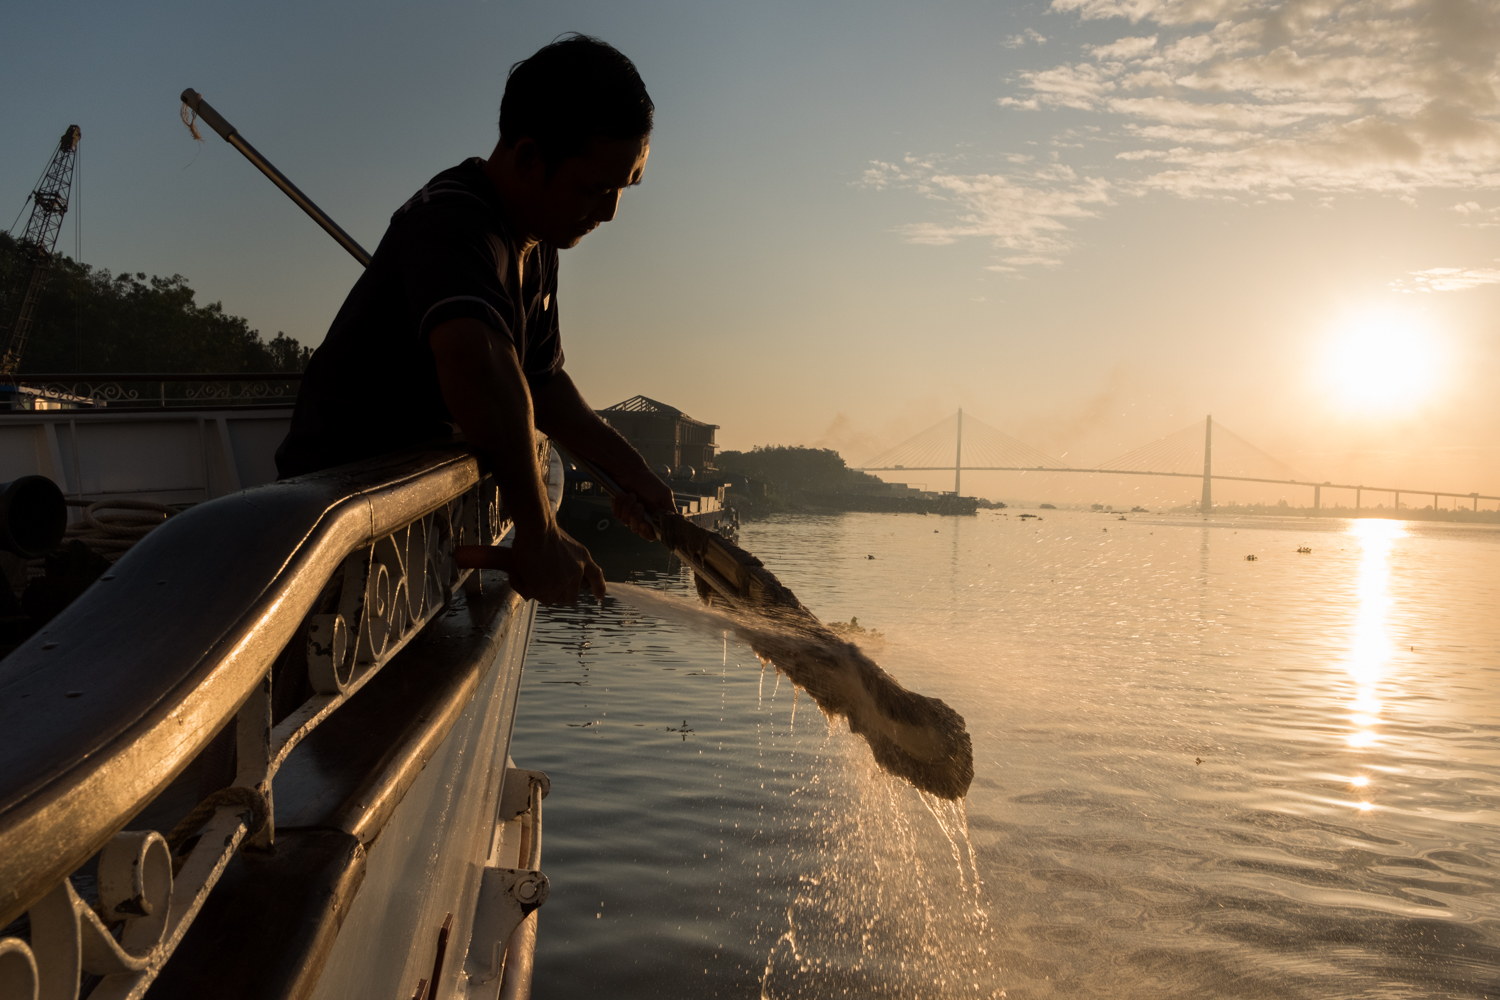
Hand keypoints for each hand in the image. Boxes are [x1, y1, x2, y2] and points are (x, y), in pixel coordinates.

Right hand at [458, 524, 604, 604]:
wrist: (537, 530)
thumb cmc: (545, 531)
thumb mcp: (568, 545)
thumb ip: (569, 560)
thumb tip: (560, 574)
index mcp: (583, 559)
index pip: (595, 576)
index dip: (598, 588)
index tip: (600, 596)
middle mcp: (576, 574)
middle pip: (570, 597)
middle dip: (558, 596)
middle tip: (543, 588)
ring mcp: (562, 583)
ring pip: (550, 599)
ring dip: (539, 592)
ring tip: (527, 577)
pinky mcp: (546, 589)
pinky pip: (533, 595)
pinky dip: (524, 587)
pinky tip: (518, 576)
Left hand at [610, 468, 674, 540]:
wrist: (629, 471)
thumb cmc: (648, 481)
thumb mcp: (664, 495)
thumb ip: (670, 511)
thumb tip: (674, 525)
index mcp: (655, 516)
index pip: (652, 534)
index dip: (648, 533)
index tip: (645, 524)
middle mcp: (643, 518)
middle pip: (638, 530)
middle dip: (637, 517)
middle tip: (639, 505)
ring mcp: (630, 515)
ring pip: (626, 522)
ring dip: (628, 507)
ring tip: (631, 495)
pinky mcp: (619, 510)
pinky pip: (617, 515)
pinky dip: (620, 504)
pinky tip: (622, 494)